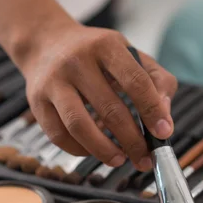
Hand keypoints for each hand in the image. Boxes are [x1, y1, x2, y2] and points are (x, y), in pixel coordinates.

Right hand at [16, 22, 176, 170]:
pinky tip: (95, 151)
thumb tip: (164, 117)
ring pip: (80, 126)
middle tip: (145, 158)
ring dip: (104, 150)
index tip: (164, 133)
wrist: (46, 43)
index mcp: (107, 46)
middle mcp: (77, 61)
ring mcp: (54, 82)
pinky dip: (80, 150)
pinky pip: (59, 136)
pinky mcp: (37, 102)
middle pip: (110, 109)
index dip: (152, 110)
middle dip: (133, 141)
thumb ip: (157, 82)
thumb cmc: (97, 55)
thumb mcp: (131, 55)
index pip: (135, 81)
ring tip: (120, 160)